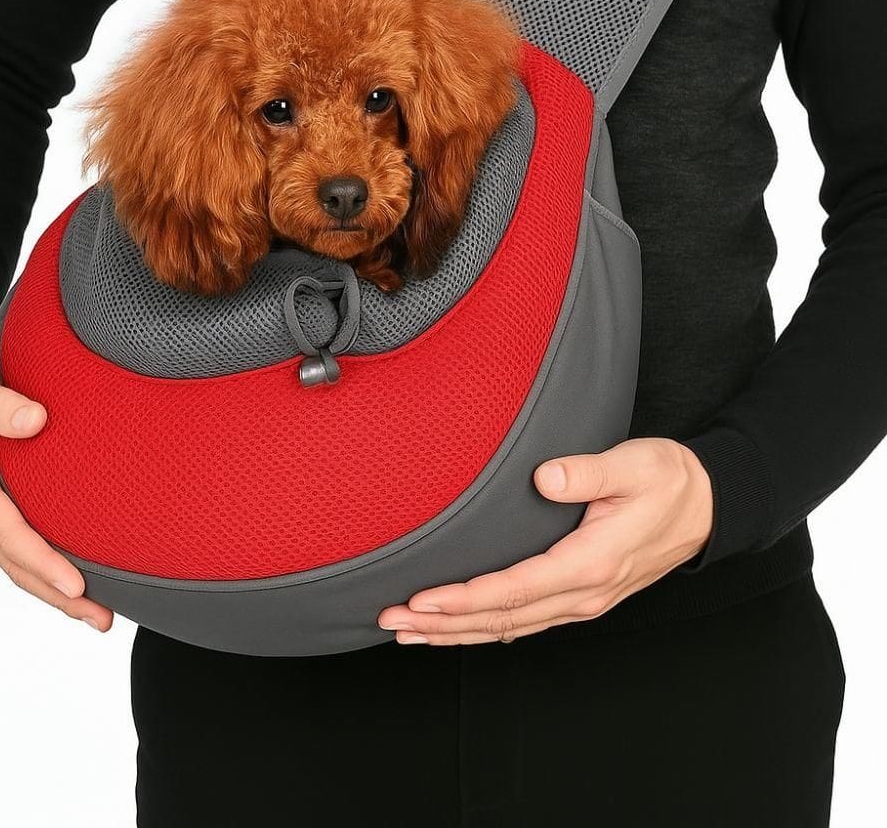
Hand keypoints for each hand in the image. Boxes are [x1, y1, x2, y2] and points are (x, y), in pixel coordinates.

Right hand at [0, 348, 112, 630]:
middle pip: (15, 562)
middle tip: (100, 617)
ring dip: (52, 590)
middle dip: (56, 594)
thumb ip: (1, 403)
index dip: (42, 561)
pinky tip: (71, 579)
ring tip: (95, 613)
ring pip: (15, 562)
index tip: (75, 584)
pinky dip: (42, 568)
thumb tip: (35, 421)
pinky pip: (15, 546)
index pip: (9, 532)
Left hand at [378, 438, 712, 644]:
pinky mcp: (582, 597)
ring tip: (411, 633)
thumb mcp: (635, 465)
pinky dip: (486, 628)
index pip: (513, 589)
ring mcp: (583, 601)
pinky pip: (526, 622)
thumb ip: (588, 472)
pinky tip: (460, 629)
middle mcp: (583, 593)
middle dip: (443, 624)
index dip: (463, 599)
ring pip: (510, 627)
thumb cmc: (669, 480)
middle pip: (502, 618)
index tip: (420, 599)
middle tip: (391, 622)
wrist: (708, 505)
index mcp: (591, 562)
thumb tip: (545, 479)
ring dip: (457, 632)